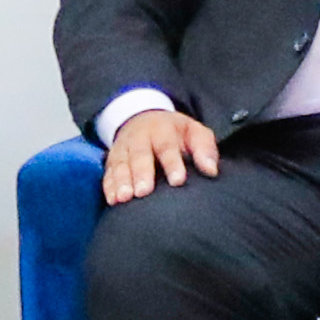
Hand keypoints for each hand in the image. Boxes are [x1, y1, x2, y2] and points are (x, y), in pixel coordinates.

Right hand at [103, 105, 221, 204]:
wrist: (144, 119)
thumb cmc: (175, 133)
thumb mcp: (194, 131)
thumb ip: (204, 148)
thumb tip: (211, 170)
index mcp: (162, 130)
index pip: (167, 146)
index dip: (171, 163)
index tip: (178, 181)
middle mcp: (139, 138)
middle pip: (139, 155)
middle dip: (140, 173)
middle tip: (143, 192)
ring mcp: (123, 149)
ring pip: (120, 164)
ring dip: (121, 181)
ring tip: (124, 198)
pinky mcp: (112, 160)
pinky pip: (108, 172)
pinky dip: (109, 186)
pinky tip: (112, 200)